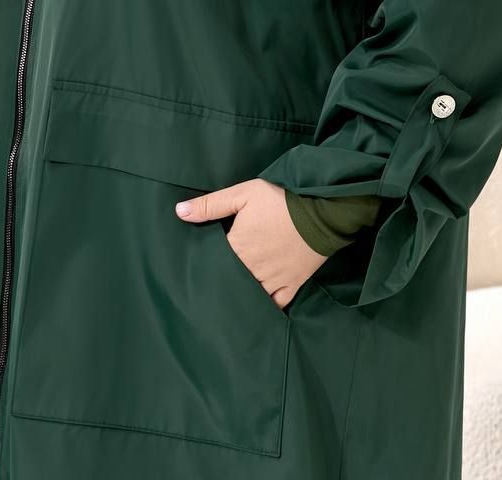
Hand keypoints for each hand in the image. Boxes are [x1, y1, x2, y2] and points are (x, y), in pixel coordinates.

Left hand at [175, 179, 327, 309]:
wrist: (322, 210)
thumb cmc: (281, 199)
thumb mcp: (243, 193)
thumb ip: (210, 205)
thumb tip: (179, 211)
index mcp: (238, 248)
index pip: (213, 263)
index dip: (205, 264)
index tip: (194, 268)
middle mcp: (253, 269)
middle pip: (230, 282)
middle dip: (220, 282)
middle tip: (208, 286)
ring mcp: (274, 280)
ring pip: (250, 295)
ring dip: (240, 295)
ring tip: (229, 297)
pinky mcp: (293, 284)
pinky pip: (276, 304)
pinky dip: (266, 307)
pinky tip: (256, 307)